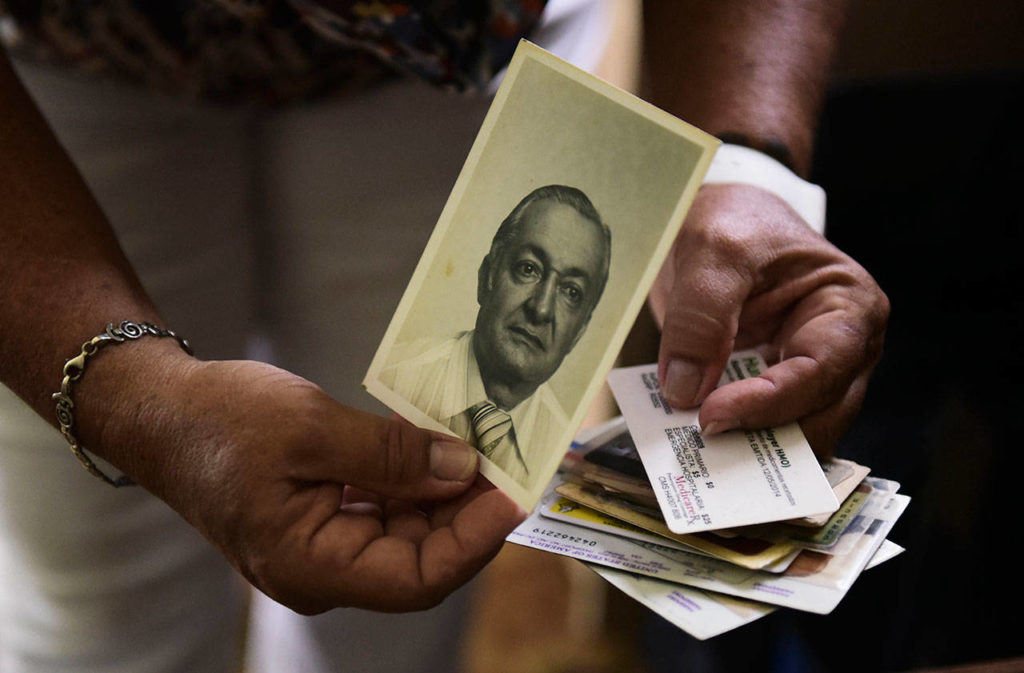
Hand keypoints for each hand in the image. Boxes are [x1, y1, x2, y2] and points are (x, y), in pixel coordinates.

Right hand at [82, 348, 524, 613]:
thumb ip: (391, 454)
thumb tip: (463, 468)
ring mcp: (322, 546)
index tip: (513, 493)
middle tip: (509, 458)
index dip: (474, 540)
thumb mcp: (311, 427)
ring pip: (405, 532)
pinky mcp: (322, 519)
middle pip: (419, 557)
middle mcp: (320, 570)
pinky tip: (433, 444)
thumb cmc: (220, 420)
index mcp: (309, 566)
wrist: (160, 411)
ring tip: (478, 444)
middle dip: (467, 510)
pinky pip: (383, 510)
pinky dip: (413, 480)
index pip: (417, 578)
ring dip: (443, 492)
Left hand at [649, 183, 888, 455]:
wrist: (720, 217)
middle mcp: (843, 352)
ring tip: (696, 460)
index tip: (712, 416)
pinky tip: (691, 448)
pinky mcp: (771, 390)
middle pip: (816, 417)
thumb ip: (703, 315)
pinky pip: (757, 427)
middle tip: (705, 453)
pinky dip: (729, 440)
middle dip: (765, 442)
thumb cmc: (736, 220)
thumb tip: (686, 391)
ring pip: (790, 435)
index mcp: (850, 308)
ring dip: (746, 450)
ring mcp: (808, 375)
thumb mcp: (715, 250)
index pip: (821, 372)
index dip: (770, 403)